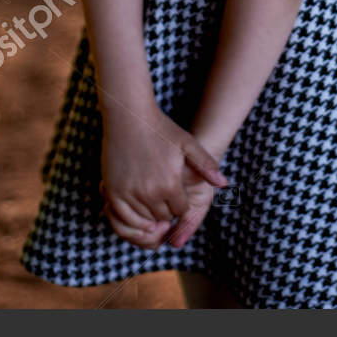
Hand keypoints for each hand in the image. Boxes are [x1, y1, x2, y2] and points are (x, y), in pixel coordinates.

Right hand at [100, 104, 227, 248]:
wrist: (129, 117)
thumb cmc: (160, 129)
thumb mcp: (188, 144)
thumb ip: (206, 165)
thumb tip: (223, 184)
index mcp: (170, 184)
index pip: (181, 211)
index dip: (181, 203)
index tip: (177, 193)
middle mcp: (150, 193)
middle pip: (163, 217)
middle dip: (166, 210)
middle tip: (163, 196)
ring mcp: (129, 194)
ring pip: (144, 219)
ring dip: (149, 213)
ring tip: (150, 197)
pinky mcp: (112, 192)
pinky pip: (123, 217)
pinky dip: (131, 216)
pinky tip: (136, 203)